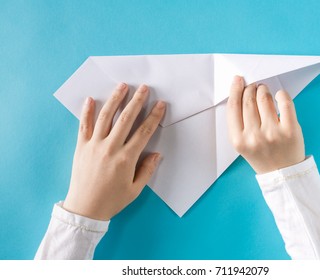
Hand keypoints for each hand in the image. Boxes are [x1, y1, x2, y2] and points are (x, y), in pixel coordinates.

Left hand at [63, 83, 165, 219]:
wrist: (84, 209)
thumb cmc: (112, 200)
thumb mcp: (135, 189)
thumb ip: (147, 170)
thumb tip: (156, 153)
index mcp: (126, 158)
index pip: (144, 132)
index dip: (154, 116)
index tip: (160, 104)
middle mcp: (110, 148)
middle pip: (126, 119)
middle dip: (137, 101)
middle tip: (144, 88)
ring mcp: (94, 145)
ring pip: (106, 117)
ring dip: (115, 100)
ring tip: (122, 86)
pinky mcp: (81, 146)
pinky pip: (84, 125)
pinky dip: (87, 111)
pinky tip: (91, 99)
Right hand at [227, 76, 304, 173]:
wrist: (282, 174)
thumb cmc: (261, 156)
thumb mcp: (242, 144)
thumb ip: (238, 122)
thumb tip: (240, 93)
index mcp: (238, 140)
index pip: (233, 107)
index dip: (235, 90)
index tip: (238, 80)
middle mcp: (254, 136)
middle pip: (248, 100)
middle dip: (250, 88)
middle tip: (253, 86)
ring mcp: (273, 133)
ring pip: (264, 98)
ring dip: (263, 90)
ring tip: (264, 91)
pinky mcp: (291, 130)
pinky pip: (285, 103)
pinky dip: (281, 95)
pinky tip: (279, 96)